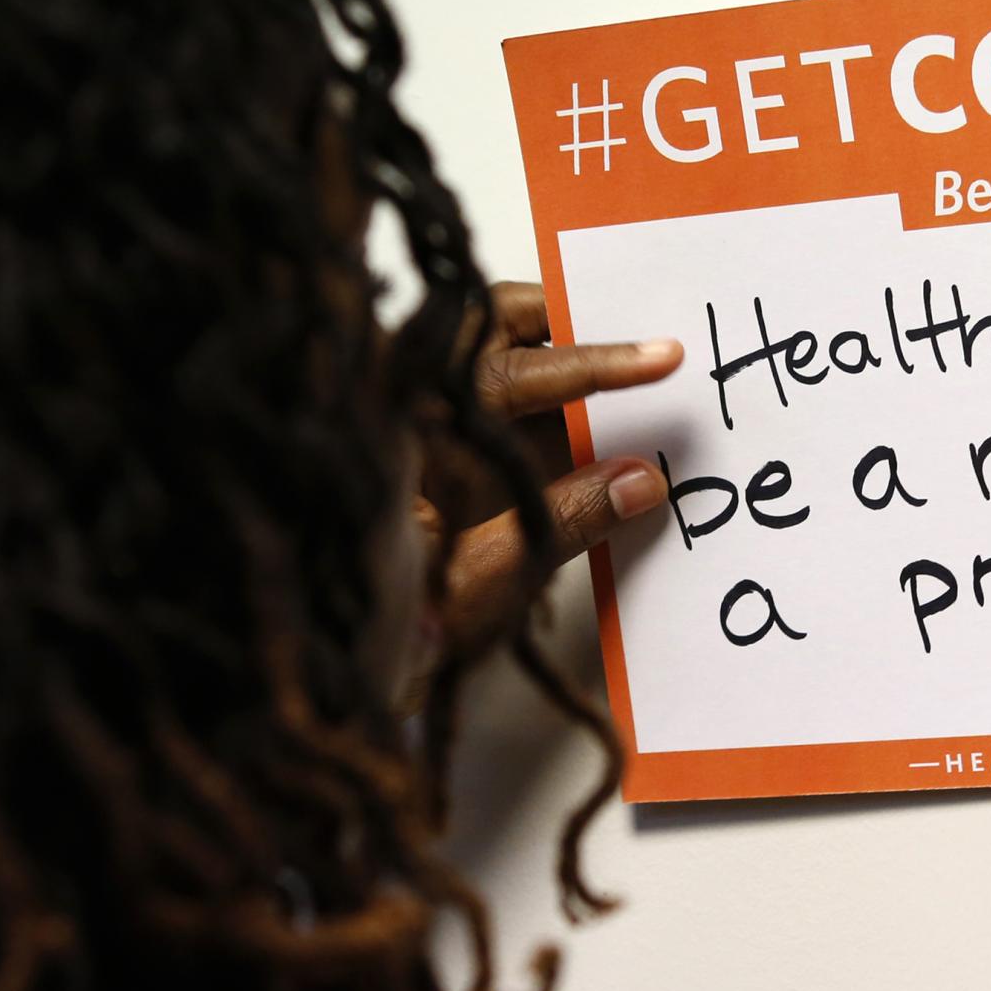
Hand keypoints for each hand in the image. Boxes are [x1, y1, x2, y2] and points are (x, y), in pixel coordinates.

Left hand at [406, 283, 679, 704]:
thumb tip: (643, 479)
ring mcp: (394, 416)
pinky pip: (469, 388)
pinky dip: (525, 387)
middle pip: (481, 328)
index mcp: (397, 431)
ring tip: (615, 360)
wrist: (334, 665)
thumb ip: (564, 522)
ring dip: (542, 350)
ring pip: (474, 348)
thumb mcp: (484, 582)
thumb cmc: (389, 627)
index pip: (506, 373)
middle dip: (560, 325)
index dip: (588, 365)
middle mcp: (389, 405)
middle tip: (636, 339)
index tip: (656, 361)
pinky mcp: (405, 437)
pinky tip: (575, 406)